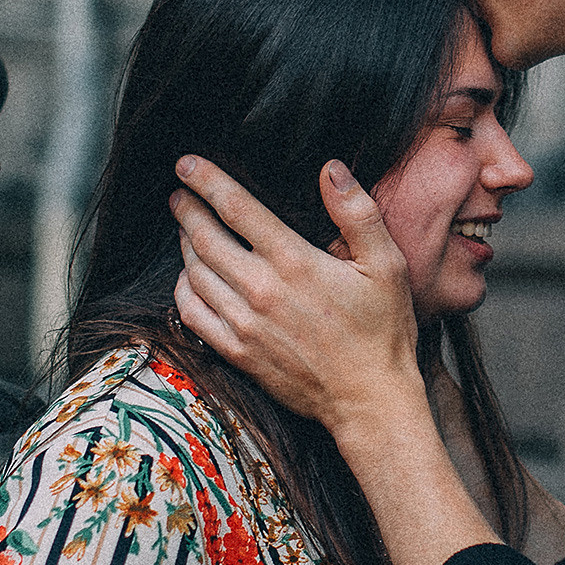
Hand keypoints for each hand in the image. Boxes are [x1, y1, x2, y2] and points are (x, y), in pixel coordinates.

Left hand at [170, 155, 419, 441]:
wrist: (370, 400)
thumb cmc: (383, 331)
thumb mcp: (386, 264)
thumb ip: (358, 212)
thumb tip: (331, 169)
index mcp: (294, 261)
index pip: (236, 208)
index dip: (206, 180)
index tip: (186, 164)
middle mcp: (261, 290)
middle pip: (204, 238)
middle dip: (187, 210)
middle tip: (178, 196)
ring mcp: (245, 324)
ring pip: (194, 274)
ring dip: (184, 247)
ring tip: (186, 232)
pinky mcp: (238, 352)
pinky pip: (193, 315)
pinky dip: (184, 291)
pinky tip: (190, 280)